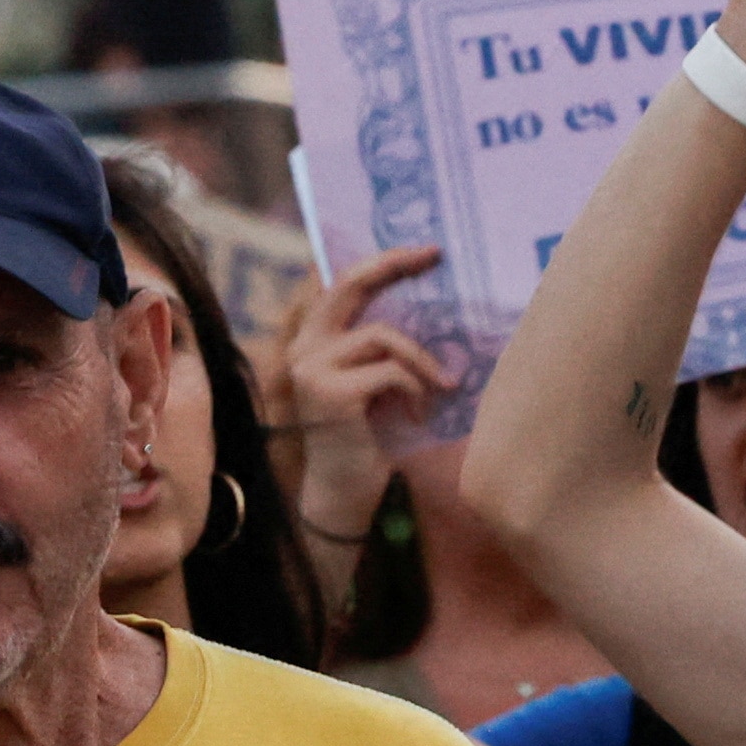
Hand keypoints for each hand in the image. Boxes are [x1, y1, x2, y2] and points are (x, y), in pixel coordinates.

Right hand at [284, 246, 455, 543]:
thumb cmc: (368, 439)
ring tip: (441, 389)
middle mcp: (304, 347)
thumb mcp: (377, 383)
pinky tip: (417, 416)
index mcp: (313, 340)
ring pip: (385, 336)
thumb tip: (434, 305)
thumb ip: (385, 348)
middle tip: (435, 256)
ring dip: (423, 362)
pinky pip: (392, 372)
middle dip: (395, 264)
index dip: (384, 261)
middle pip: (351, 285)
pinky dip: (416, 391)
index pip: (344, 283)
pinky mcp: (330, 392)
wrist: (345, 494)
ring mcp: (312, 368)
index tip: (427, 251)